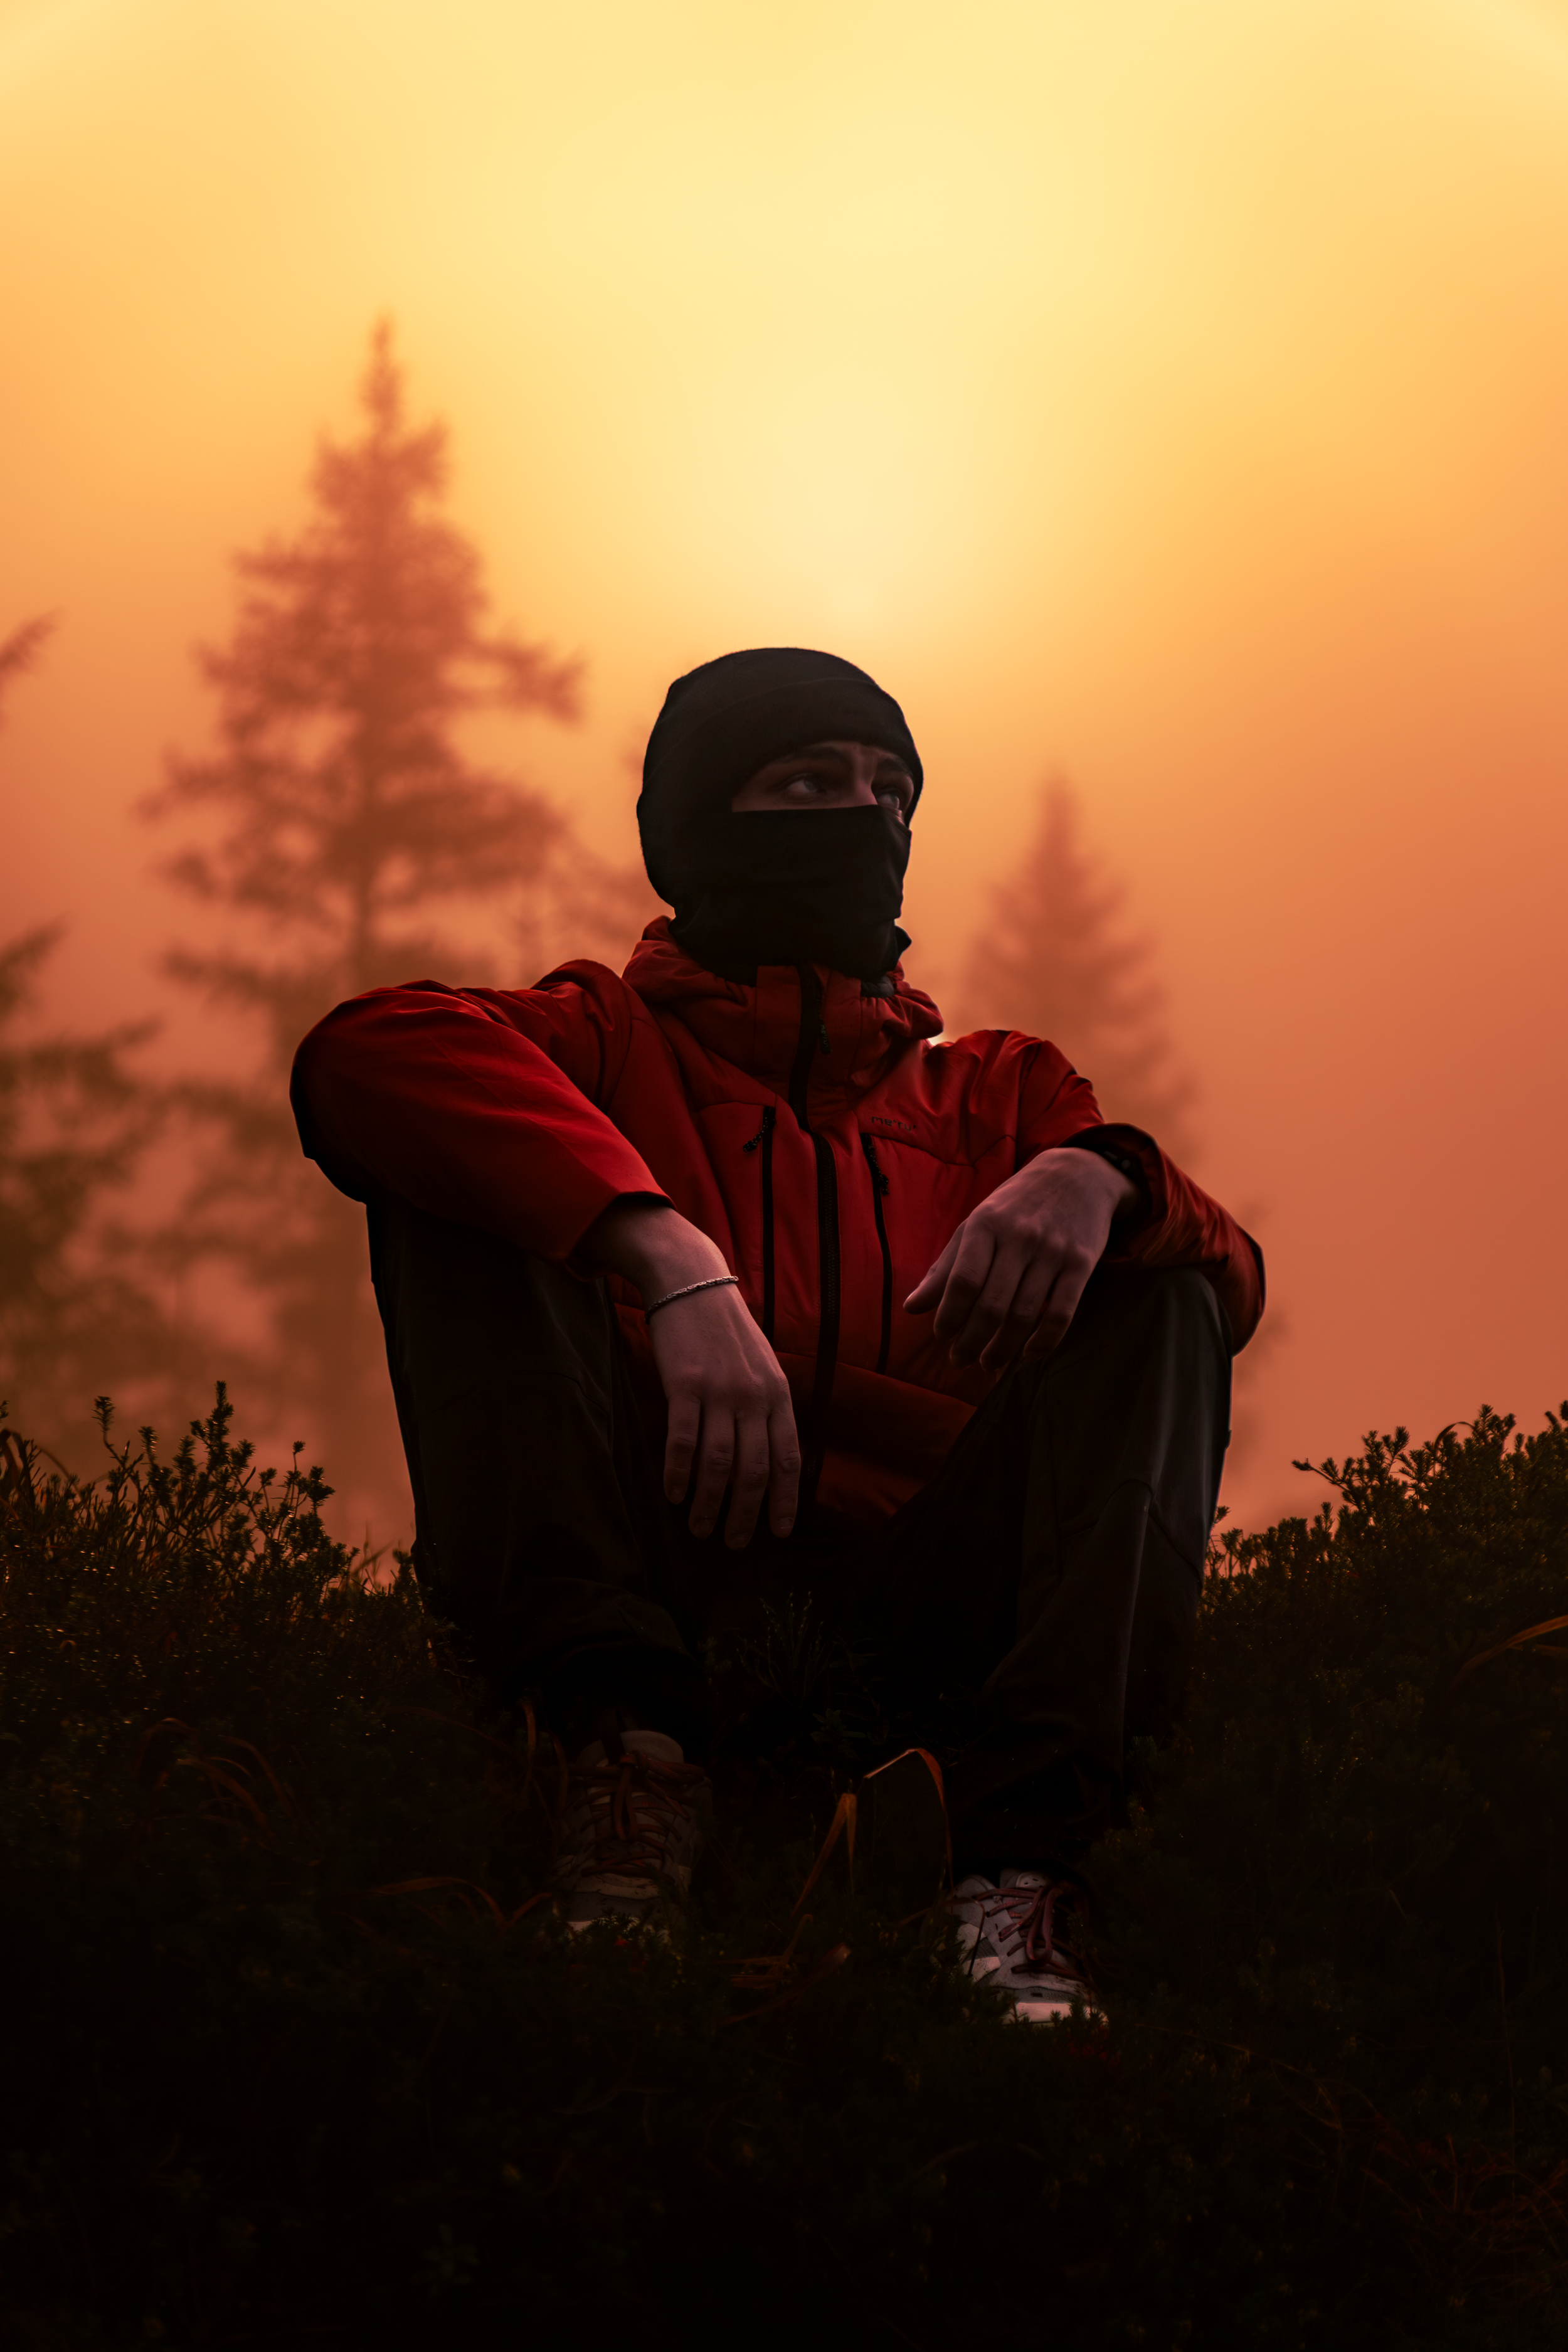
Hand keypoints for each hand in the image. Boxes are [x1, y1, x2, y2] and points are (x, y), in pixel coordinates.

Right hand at [580, 1200, 799, 1546]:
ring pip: (718, 1464)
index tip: (779, 1532)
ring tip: (700, 1530)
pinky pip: (682, 1441)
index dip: (784, 1500)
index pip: (788, 1458)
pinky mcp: (685, 1386)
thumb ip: (767, 1408)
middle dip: (745, 1515)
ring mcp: (720, 1392)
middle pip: (754, 1471)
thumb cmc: (726, 1331)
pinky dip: (678, 1473)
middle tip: (734, 1544)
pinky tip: (672, 1494)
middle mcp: (754, 1397)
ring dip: (709, 1504)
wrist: (693, 1284)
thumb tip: (768, 1460)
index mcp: (778, 1394)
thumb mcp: (762, 1366)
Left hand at [903, 1148, 1138, 1372]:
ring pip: (1025, 1315)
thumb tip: (911, 1308)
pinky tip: (1028, 1355)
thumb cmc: (1016, 1205)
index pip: (963, 1281)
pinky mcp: (1082, 1264)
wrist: (1077, 1174)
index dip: (950, 1316)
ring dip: (1003, 1348)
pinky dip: (1044, 1342)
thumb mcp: (976, 1225)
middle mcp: (1020, 1237)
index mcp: (986, 1224)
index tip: (941, 1337)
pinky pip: (1062, 1314)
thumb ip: (945, 1267)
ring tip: (988, 1363)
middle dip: (971, 1342)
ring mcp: (1053, 1252)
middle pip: (992, 1305)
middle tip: (960, 1361)